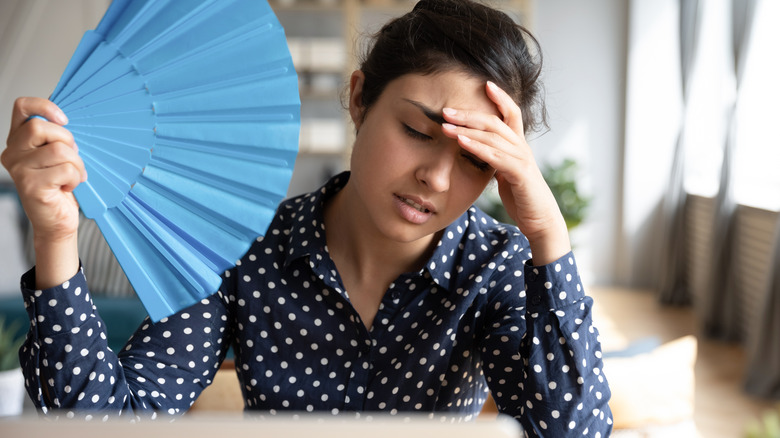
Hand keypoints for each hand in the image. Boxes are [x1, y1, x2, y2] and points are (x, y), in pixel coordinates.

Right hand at [2, 97, 85, 286]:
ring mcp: (19, 169)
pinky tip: (68, 187)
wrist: (57, 221)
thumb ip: (58, 136)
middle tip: (72, 157)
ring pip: (58, 150)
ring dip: (76, 164)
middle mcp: (12, 153)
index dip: (44, 106)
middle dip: (67, 140)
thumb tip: (70, 113)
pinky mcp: (31, 185)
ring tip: (73, 175)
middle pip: (41, 127)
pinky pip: (65, 169)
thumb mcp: (59, 156)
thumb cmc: (61, 186)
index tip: (64, 119)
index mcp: (18, 141)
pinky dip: (75, 177)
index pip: (22, 107)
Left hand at [440, 82, 569, 264]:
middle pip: (495, 122)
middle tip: (445, 110)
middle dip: (469, 114)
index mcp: (518, 145)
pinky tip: (461, 142)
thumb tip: (476, 149)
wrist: (539, 220)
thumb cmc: (520, 197)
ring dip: (466, 130)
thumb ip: (494, 158)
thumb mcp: (504, 172)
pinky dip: (477, 147)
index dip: (500, 97)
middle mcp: (522, 148)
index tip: (484, 84)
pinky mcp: (520, 174)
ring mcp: (522, 159)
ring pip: (493, 137)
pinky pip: (495, 156)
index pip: (512, 113)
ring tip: (445, 126)